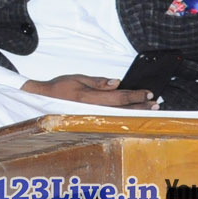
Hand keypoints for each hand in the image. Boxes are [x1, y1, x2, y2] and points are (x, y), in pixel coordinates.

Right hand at [21, 74, 157, 109]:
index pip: (118, 96)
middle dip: (140, 106)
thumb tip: (117, 83)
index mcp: (89, 98)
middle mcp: (93, 110)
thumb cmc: (58, 87)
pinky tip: (133, 113)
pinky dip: (124, 115)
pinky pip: (111, 117)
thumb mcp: (77, 78)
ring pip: (119, 115)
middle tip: (156, 104)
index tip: (148, 93)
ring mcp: (92, 117)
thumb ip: (97, 82)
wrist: (41, 100)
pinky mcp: (91, 120)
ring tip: (149, 109)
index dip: (135, 95)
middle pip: (122, 109)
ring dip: (135, 112)